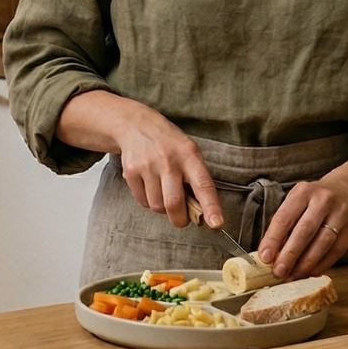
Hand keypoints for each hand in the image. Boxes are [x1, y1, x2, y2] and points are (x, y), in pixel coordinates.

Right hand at [58, 91, 223, 229]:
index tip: (216, 223)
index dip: (210, 206)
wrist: (136, 125)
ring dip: (162, 208)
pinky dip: (148, 201)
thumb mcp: (189, 152)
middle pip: (174, 203)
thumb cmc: (169, 144)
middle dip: (179, 219)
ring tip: (164, 192)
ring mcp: (148, 166)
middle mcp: (168, 160)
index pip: (203, 185)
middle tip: (182, 219)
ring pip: (157, 206)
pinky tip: (150, 186)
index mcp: (189, 155)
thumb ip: (195, 178)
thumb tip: (201, 212)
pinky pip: (142, 202)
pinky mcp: (131, 172)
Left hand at [257, 179, 347, 281]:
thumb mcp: (295, 202)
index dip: (273, 239)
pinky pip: (336, 252)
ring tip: (293, 275)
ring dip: (305, 264)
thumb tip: (272, 254)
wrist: (346, 191)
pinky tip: (310, 272)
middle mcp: (324, 201)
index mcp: (303, 192)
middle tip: (279, 271)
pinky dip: (321, 265)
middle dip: (290, 254)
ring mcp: (341, 215)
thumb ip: (284, 225)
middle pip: (305, 231)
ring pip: (322, 243)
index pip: (285, 217)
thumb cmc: (314, 200)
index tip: (265, 257)